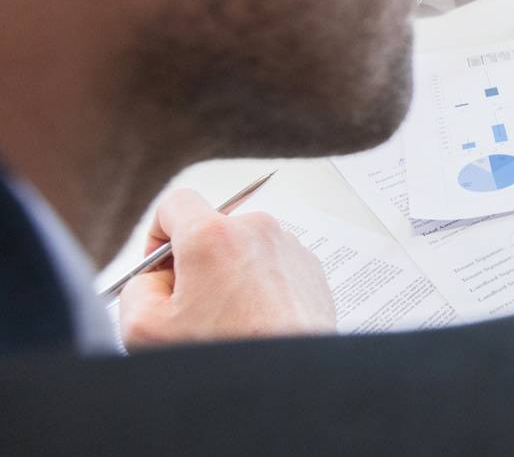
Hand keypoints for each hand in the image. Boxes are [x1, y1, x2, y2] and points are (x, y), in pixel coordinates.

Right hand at [119, 189, 335, 346]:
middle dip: (195, 263)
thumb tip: (154, 279)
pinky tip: (254, 322)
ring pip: (243, 250)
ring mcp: (288, 246)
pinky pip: (272, 266)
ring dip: (229, 276)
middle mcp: (256, 229)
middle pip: (211, 230)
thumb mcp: (145, 328)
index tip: (160, 268)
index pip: (175, 203)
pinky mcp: (309, 267)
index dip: (159, 234)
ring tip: (228, 321)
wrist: (288, 378)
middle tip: (191, 306)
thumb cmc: (224, 352)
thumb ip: (136, 288)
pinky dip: (259, 287)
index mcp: (213, 234)